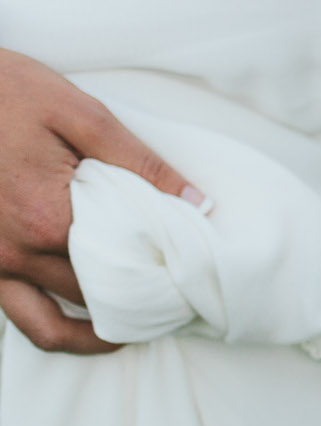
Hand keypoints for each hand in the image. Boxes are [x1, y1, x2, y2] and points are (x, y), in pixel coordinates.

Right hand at [0, 48, 205, 354]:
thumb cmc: (2, 91)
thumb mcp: (78, 112)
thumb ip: (139, 161)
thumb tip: (195, 201)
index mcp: (49, 215)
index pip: (130, 265)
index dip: (168, 274)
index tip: (196, 275)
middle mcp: (15, 251)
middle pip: (96, 301)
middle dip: (142, 304)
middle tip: (179, 298)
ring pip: (51, 328)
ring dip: (98, 334)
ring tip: (139, 324)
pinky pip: (19, 314)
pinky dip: (55, 326)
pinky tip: (88, 317)